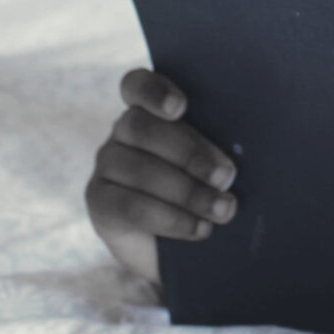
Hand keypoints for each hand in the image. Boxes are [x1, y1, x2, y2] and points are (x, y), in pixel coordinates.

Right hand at [85, 69, 238, 284]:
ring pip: (138, 169)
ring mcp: (107, 166)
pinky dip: (171, 219)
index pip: (137, 85)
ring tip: (223, 210)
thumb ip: (219, 149)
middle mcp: (123, 132)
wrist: (183, 247)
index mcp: (151, 109)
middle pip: (141, 127)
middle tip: (226, 177)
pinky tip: (200, 228)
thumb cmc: (210, 190)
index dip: (155, 92)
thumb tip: (233, 162)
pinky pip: (131, 206)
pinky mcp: (100, 202)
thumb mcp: (218, 165)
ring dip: (188, 192)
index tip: (181, 108)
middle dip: (188, 152)